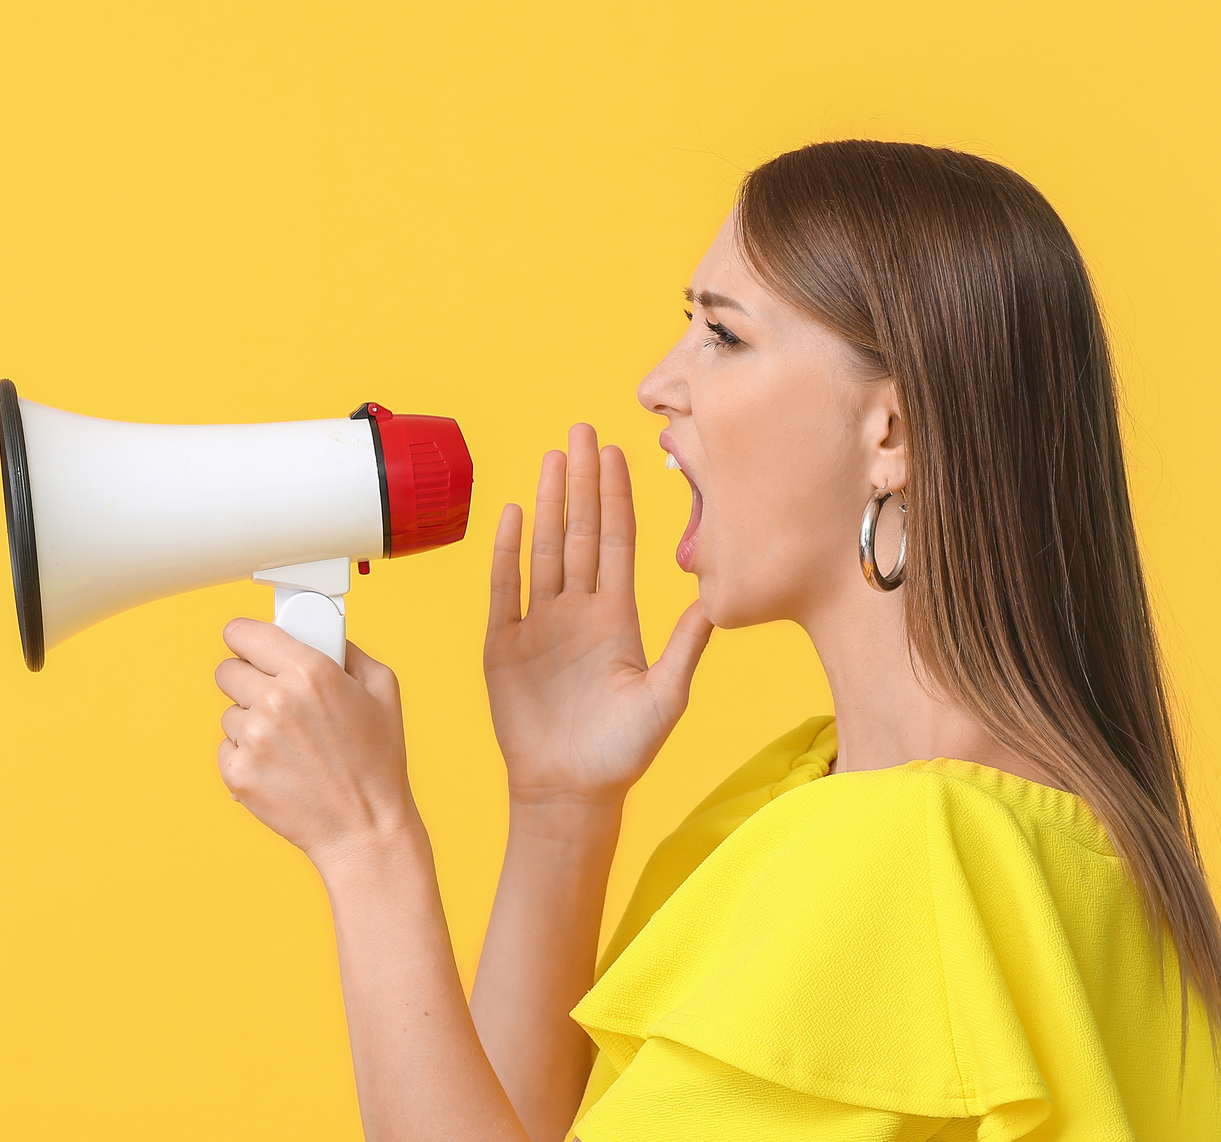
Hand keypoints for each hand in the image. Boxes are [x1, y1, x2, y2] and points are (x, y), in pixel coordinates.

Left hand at [215, 620, 422, 868]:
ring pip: (229, 712)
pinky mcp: (238, 773)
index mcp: (309, 672)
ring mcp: (253, 739)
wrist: (365, 829)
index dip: (245, 638)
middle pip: (227, 671)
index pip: (242, 633)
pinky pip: (226, 747)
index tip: (247, 645)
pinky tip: (279, 767)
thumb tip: (322, 632)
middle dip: (248, 680)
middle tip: (274, 698)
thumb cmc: (377, 762)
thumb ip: (347, 651)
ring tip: (288, 744)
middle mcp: (276, 701)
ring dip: (250, 722)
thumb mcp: (382, 690)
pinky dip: (246, 756)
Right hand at [483, 425, 713, 807]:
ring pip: (545, 549)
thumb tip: (715, 602)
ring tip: (552, 457)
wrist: (570, 790)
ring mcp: (540, 623)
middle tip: (580, 430)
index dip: (618, 497)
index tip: (617, 453)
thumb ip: (685, 648)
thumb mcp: (666, 698)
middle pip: (580, 532)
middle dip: (582, 480)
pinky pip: (506, 587)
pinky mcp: (505, 644)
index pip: (617, 543)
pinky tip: (516, 514)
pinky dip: (508, 550)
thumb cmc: (622, 752)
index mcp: (618, 618)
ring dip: (550, 503)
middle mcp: (579, 611)